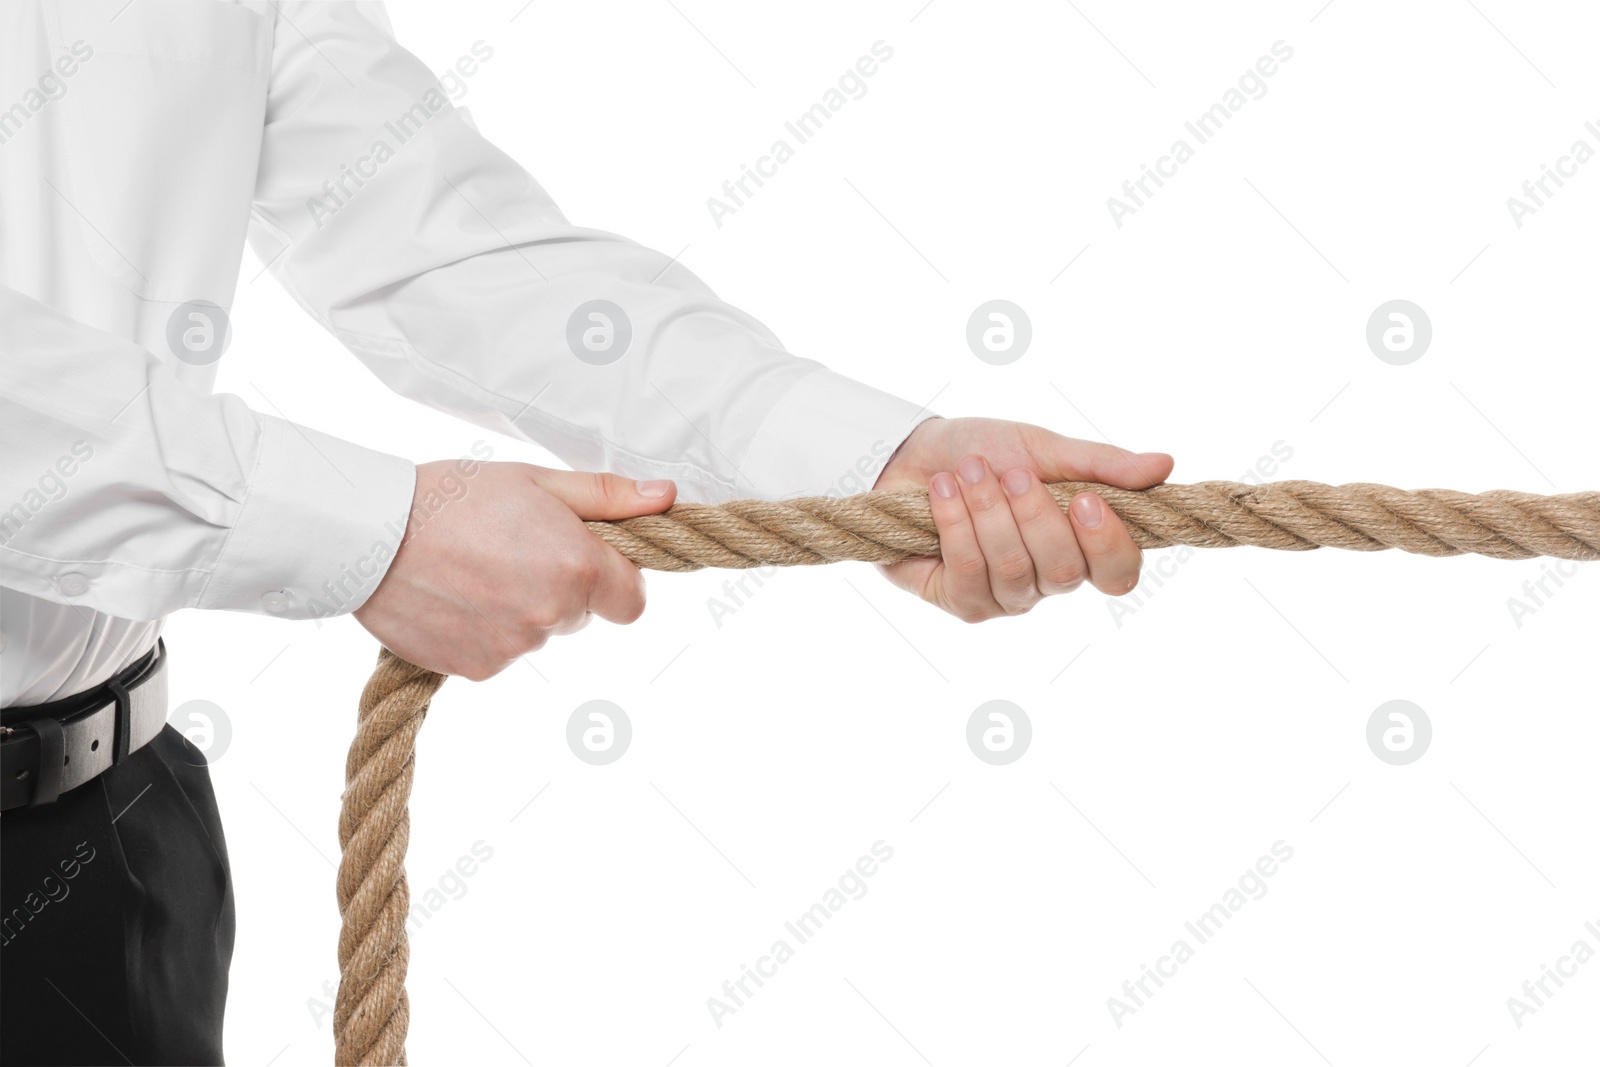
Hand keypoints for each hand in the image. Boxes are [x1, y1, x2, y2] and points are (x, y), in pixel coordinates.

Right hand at [354, 460, 675, 679]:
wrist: (367, 534)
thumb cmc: (451, 496)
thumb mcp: (536, 480)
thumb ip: (607, 496)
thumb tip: (665, 498)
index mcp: (578, 567)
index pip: (632, 601)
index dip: (613, 579)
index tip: (583, 557)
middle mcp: (553, 615)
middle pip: (581, 615)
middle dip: (560, 587)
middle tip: (510, 549)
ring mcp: (514, 648)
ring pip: (538, 634)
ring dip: (519, 609)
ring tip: (472, 568)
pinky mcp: (477, 669)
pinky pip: (499, 654)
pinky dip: (483, 632)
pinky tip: (453, 596)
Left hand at [871, 417, 1172, 620]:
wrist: (913, 455)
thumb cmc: (987, 452)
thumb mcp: (1044, 448)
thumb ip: (1101, 463)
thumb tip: (1164, 464)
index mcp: (1082, 544)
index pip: (1119, 573)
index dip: (1108, 543)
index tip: (1084, 499)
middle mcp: (1049, 580)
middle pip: (1065, 569)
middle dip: (1033, 514)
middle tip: (1012, 473)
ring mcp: (1007, 598)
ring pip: (1013, 569)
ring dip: (988, 512)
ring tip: (967, 472)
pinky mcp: (963, 603)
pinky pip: (969, 572)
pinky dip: (955, 524)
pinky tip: (942, 492)